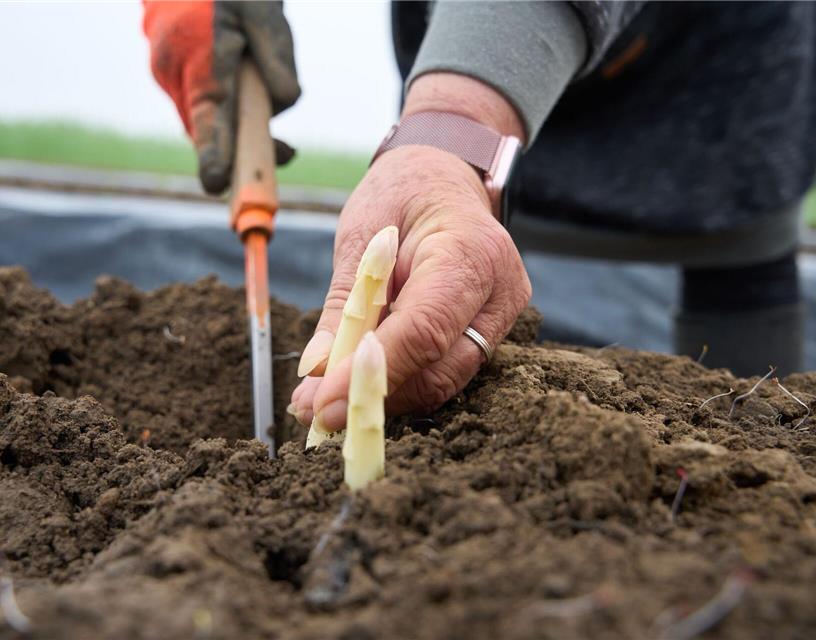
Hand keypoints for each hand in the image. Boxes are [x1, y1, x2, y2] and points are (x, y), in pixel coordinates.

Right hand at [143, 0, 300, 192]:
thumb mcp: (263, 10)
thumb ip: (276, 53)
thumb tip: (285, 100)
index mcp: (197, 53)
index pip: (208, 114)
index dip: (213, 152)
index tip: (217, 183)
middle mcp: (175, 71)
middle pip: (206, 130)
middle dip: (241, 152)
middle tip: (287, 154)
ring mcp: (169, 77)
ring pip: (205, 124)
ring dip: (240, 135)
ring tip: (283, 143)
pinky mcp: (173, 80)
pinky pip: (203, 112)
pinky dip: (228, 121)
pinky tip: (255, 113)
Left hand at [289, 143, 531, 431]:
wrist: (444, 174)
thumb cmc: (403, 192)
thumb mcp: (360, 234)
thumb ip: (343, 304)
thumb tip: (317, 370)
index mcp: (470, 252)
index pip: (424, 329)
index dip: (374, 373)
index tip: (324, 404)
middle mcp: (500, 291)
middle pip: (440, 369)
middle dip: (374, 396)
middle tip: (314, 413)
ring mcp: (501, 316)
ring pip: (443, 380)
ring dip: (384, 398)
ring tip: (325, 404)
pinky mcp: (489, 333)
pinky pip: (444, 371)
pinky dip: (400, 383)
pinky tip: (356, 386)